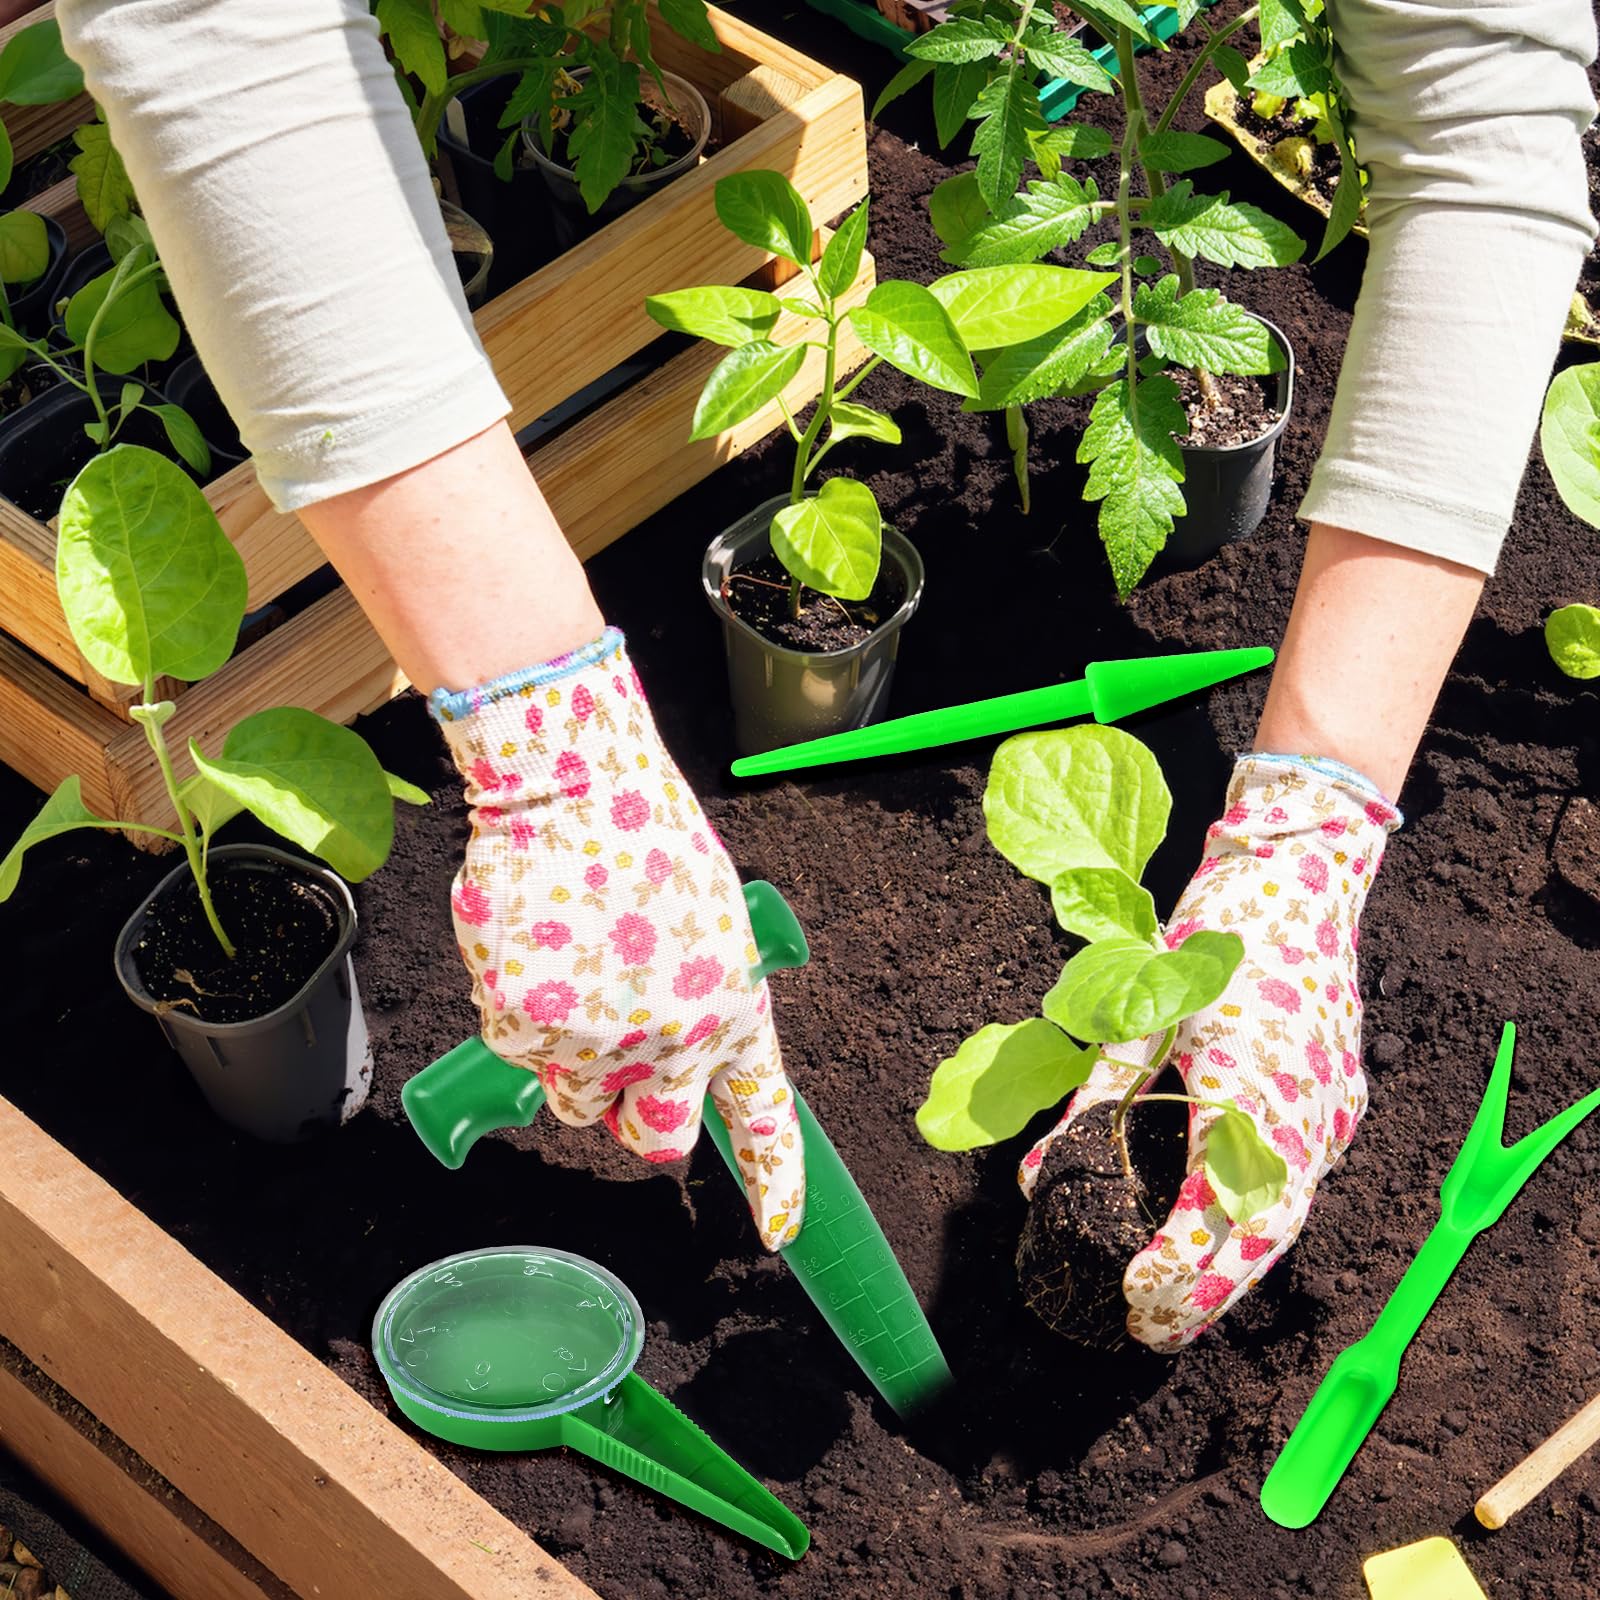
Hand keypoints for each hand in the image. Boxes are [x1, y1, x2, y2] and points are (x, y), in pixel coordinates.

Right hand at [433, 628, 803, 1248]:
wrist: (572, 787)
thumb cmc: (645, 842)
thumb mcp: (712, 925)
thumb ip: (705, 1004)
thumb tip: (674, 1066)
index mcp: (734, 1009)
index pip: (763, 1115)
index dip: (776, 1181)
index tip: (777, 1232)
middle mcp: (674, 1040)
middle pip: (657, 1140)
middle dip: (640, 1121)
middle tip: (625, 1066)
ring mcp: (597, 1040)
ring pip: (578, 1103)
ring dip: (576, 1064)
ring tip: (577, 976)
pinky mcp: (527, 1027)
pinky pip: (520, 1056)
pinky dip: (523, 1018)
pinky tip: (537, 954)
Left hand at [1020, 755, 1400, 1347]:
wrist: (1302, 878)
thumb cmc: (1209, 941)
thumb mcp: (1136, 1018)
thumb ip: (1091, 1103)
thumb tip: (1033, 1183)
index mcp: (1249, 1096)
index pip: (1216, 1214)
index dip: (1176, 1269)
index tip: (1132, 1300)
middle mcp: (1304, 1117)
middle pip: (1261, 1237)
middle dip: (1207, 1294)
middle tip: (1149, 1334)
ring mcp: (1333, 1111)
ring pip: (1288, 1215)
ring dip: (1235, 1265)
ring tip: (1182, 1303)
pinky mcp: (1342, 1098)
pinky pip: (1303, 1180)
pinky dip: (1261, 1219)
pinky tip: (1224, 1232)